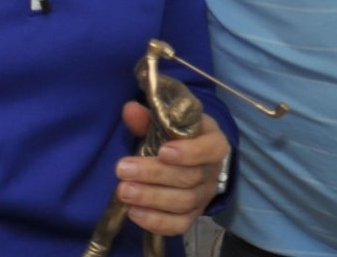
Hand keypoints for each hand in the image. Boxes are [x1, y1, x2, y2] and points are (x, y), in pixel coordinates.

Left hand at [113, 102, 228, 237]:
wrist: (190, 157)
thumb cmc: (178, 135)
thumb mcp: (169, 121)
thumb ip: (149, 118)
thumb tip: (130, 110)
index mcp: (214, 143)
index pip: (210, 149)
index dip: (188, 153)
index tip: (162, 151)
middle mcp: (212, 172)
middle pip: (189, 178)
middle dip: (153, 175)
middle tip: (122, 169)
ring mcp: (204, 197)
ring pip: (182, 203)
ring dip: (150, 198)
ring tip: (123, 191)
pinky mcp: (192, 216)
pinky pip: (179, 225)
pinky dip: (156, 222)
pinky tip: (134, 212)